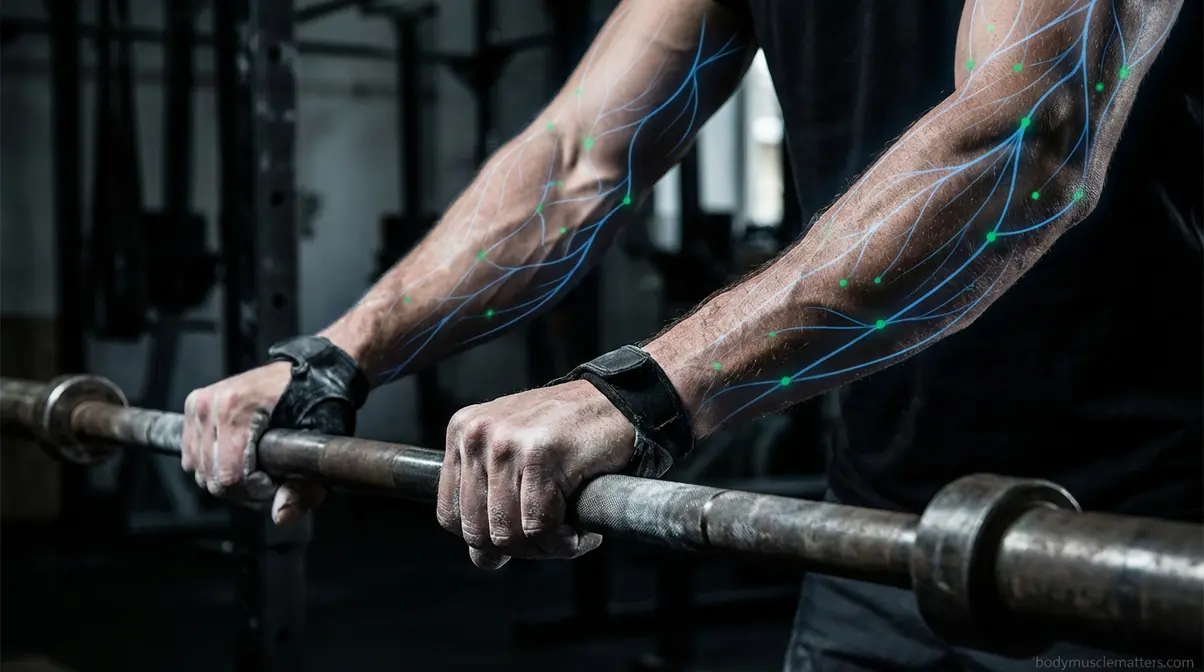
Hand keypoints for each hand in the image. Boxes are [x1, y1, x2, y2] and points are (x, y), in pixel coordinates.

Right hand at [181, 362, 325, 524]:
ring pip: (197, 469)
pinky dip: (211, 463)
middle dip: (241, 488)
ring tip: (254, 468)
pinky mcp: (195, 406)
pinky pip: (191, 454)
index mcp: (238, 409)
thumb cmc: (318, 403)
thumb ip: (304, 488)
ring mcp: (200, 404)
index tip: (276, 483)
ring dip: (225, 477)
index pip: (229, 475)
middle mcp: (212, 404)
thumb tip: (281, 517)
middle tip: (268, 479)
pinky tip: (237, 457)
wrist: (311, 370)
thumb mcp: (319, 447)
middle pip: (211, 476)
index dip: (254, 491)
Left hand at [438, 380, 635, 568]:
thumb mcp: (513, 453)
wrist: (620, 403)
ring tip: (568, 533)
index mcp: (462, 433)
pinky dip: (564, 543)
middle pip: (476, 531)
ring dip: (544, 548)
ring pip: (507, 534)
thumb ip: (489, 497)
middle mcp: (476, 435)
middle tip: (550, 539)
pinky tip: (581, 531)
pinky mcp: (539, 455)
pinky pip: (539, 528)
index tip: (518, 536)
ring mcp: (506, 443)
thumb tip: (482, 557)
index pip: (450, 516)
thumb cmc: (570, 433)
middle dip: (517, 549)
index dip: (484, 541)